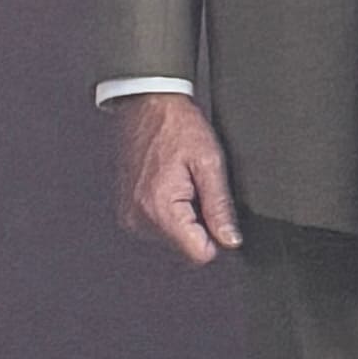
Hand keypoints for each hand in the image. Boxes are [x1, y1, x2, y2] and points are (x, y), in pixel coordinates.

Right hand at [112, 90, 241, 263]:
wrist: (146, 104)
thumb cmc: (175, 125)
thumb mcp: (209, 162)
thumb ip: (220, 206)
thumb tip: (229, 240)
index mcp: (160, 209)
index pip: (198, 254)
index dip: (216, 235)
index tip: (215, 210)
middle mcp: (140, 218)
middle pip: (185, 247)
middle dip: (199, 222)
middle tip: (196, 187)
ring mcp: (130, 216)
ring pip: (173, 238)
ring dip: (184, 216)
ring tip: (181, 182)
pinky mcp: (128, 211)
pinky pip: (158, 226)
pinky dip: (169, 210)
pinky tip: (170, 183)